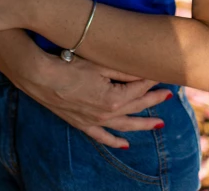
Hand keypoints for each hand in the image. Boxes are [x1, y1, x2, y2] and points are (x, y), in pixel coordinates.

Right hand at [8, 50, 172, 149]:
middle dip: (153, 101)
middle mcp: (106, 114)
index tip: (160, 74)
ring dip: (142, 125)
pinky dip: (114, 141)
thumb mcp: (99, 64)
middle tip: (169, 96)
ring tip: (159, 124)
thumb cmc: (69, 64)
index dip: (150, 81)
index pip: (139, 90)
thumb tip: (142, 70)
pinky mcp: (82, 123)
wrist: (40, 76)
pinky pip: (102, 137)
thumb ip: (122, 70)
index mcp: (113, 99)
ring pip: (124, 126)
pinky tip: (125, 145)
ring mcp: (94, 121)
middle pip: (136, 108)